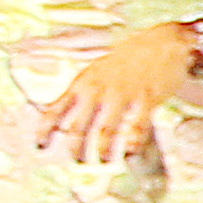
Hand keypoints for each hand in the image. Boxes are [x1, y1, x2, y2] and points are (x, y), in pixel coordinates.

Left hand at [37, 23, 202, 165]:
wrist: (162, 42)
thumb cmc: (128, 58)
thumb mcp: (97, 70)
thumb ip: (81, 90)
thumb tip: (61, 109)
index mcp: (83, 82)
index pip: (56, 109)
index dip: (45, 129)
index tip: (40, 145)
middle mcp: (99, 90)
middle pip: (79, 126)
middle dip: (76, 147)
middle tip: (78, 161)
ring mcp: (123, 94)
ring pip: (106, 130)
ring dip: (102, 149)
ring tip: (103, 161)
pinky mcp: (146, 99)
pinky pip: (137, 127)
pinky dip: (133, 143)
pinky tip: (131, 153)